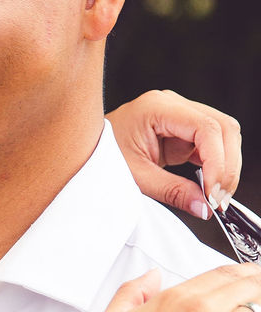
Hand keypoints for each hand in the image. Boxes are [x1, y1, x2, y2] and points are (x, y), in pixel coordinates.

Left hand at [107, 90, 240, 217]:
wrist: (84, 151)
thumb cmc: (100, 158)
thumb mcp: (134, 178)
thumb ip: (172, 192)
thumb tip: (204, 207)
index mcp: (157, 107)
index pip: (206, 127)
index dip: (218, 161)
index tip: (214, 192)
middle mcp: (173, 104)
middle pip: (222, 127)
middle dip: (227, 165)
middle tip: (219, 200)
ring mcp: (180, 114)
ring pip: (223, 134)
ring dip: (226, 166)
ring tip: (215, 197)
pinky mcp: (182, 130)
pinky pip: (211, 144)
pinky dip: (216, 166)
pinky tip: (209, 188)